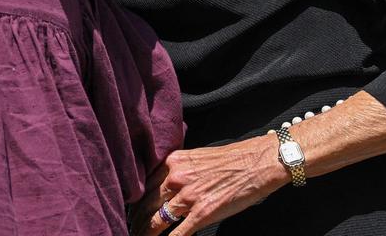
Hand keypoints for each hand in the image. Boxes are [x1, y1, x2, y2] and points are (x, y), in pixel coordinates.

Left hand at [133, 135, 288, 235]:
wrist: (255, 163)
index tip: (131, 208)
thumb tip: (165, 184)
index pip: (144, 184)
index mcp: (172, 163)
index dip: (135, 200)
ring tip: (138, 235)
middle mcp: (175, 178)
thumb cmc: (229, 160)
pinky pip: (178, 232)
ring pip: (156, 219)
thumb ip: (177, 170)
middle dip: (136, 218)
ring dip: (145, 231)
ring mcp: (188, 196)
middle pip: (146, 203)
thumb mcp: (194, 157)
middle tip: (130, 227)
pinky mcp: (202, 213)